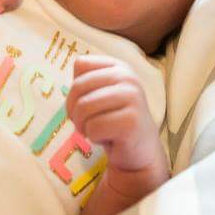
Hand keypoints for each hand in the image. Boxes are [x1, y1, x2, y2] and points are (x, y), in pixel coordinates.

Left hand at [66, 54, 161, 171]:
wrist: (140, 150)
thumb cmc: (114, 121)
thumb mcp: (101, 94)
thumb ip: (86, 80)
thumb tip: (74, 71)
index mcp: (119, 67)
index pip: (81, 64)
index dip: (74, 88)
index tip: (85, 103)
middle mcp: (128, 78)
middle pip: (78, 86)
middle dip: (74, 110)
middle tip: (86, 123)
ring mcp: (133, 98)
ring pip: (83, 108)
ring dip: (83, 126)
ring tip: (99, 131)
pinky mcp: (131, 122)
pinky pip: (93, 128)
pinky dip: (94, 138)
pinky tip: (109, 139)